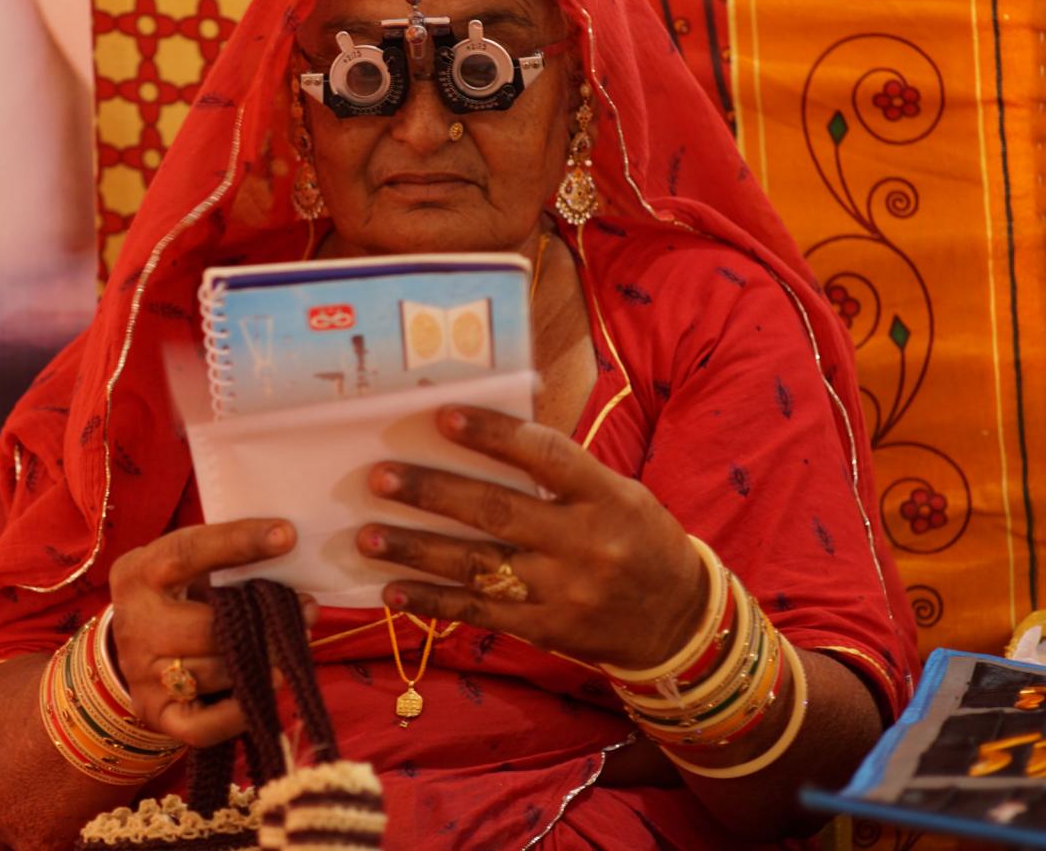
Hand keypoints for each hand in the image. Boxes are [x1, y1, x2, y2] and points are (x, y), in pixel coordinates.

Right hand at [105, 519, 307, 746]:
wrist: (134, 648)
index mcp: (139, 573)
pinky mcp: (156, 713)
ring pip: (216, 672)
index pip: (188, 552)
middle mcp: (134, 623)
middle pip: (208, 626)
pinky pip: (204, 725)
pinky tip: (265, 689)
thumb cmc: (176, 598)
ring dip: (262, 664)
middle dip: (264, 625)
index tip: (286, 536)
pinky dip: (240, 713)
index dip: (238, 542)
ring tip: (288, 651)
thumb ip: (229, 566)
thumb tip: (298, 584)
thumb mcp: (188, 569)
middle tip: (303, 616)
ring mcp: (142, 672)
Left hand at [356, 405, 709, 669]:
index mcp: (607, 497)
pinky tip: (392, 591)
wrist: (679, 623)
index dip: (494, 434)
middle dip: (432, 493)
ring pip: (477, 567)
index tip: (442, 415)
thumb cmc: (641, 542)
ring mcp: (562, 592)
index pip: (546, 456)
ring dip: (416, 551)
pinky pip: (479, 614)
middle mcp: (584, 544)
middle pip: (497, 512)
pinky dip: (433, 602)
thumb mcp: (620, 495)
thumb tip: (489, 436)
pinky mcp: (545, 630)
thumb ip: (564, 474)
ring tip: (366, 536)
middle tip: (379, 477)